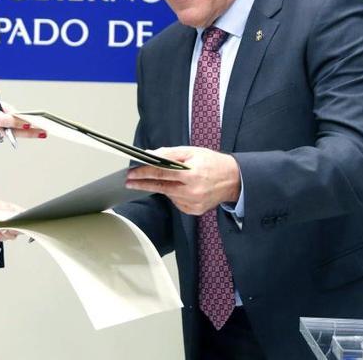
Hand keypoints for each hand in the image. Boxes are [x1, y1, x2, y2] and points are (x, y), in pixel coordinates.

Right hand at [0, 96, 44, 144]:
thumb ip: (0, 107)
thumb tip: (16, 114)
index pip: (6, 120)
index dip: (19, 122)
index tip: (30, 123)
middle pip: (11, 130)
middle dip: (29, 132)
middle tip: (44, 132)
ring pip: (6, 132)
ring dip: (14, 129)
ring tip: (28, 127)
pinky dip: (1, 129)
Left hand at [125, 146, 240, 214]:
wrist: (234, 180)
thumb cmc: (212, 163)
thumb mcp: (192, 152)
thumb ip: (170, 153)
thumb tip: (150, 154)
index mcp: (192, 174)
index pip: (162, 173)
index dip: (145, 173)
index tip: (132, 172)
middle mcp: (193, 191)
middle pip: (161, 187)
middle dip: (143, 183)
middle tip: (129, 181)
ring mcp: (194, 203)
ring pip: (168, 195)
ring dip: (162, 187)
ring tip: (166, 179)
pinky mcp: (194, 211)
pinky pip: (176, 202)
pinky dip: (174, 194)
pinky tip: (181, 188)